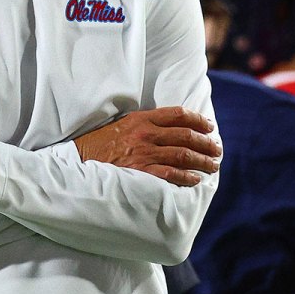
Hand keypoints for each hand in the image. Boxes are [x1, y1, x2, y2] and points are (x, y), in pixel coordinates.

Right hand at [75, 107, 220, 185]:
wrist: (77, 160)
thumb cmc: (98, 143)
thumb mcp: (121, 124)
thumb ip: (144, 124)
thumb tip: (170, 128)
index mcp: (141, 118)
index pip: (178, 114)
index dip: (198, 120)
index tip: (209, 127)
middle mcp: (145, 133)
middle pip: (185, 135)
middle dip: (206, 142)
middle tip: (216, 149)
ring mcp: (143, 153)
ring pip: (182, 154)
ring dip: (202, 160)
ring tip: (213, 165)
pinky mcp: (139, 172)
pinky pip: (170, 173)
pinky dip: (186, 176)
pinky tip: (195, 179)